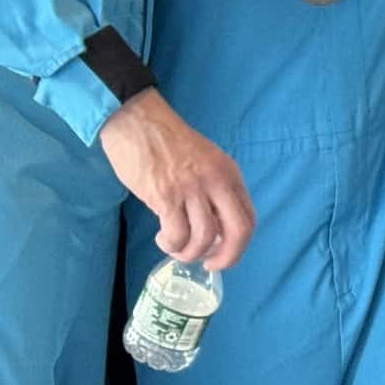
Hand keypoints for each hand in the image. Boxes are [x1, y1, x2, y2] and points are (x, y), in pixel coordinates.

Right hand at [98, 89, 256, 269]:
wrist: (137, 120)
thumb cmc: (167, 142)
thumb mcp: (204, 161)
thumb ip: (212, 190)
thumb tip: (213, 229)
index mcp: (229, 173)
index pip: (248, 217)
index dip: (239, 245)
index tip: (222, 253)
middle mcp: (216, 181)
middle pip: (238, 231)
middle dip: (226, 257)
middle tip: (208, 264)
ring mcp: (192, 188)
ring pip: (204, 238)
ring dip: (189, 252)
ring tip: (175, 246)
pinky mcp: (166, 195)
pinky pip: (177, 234)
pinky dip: (171, 244)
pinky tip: (162, 238)